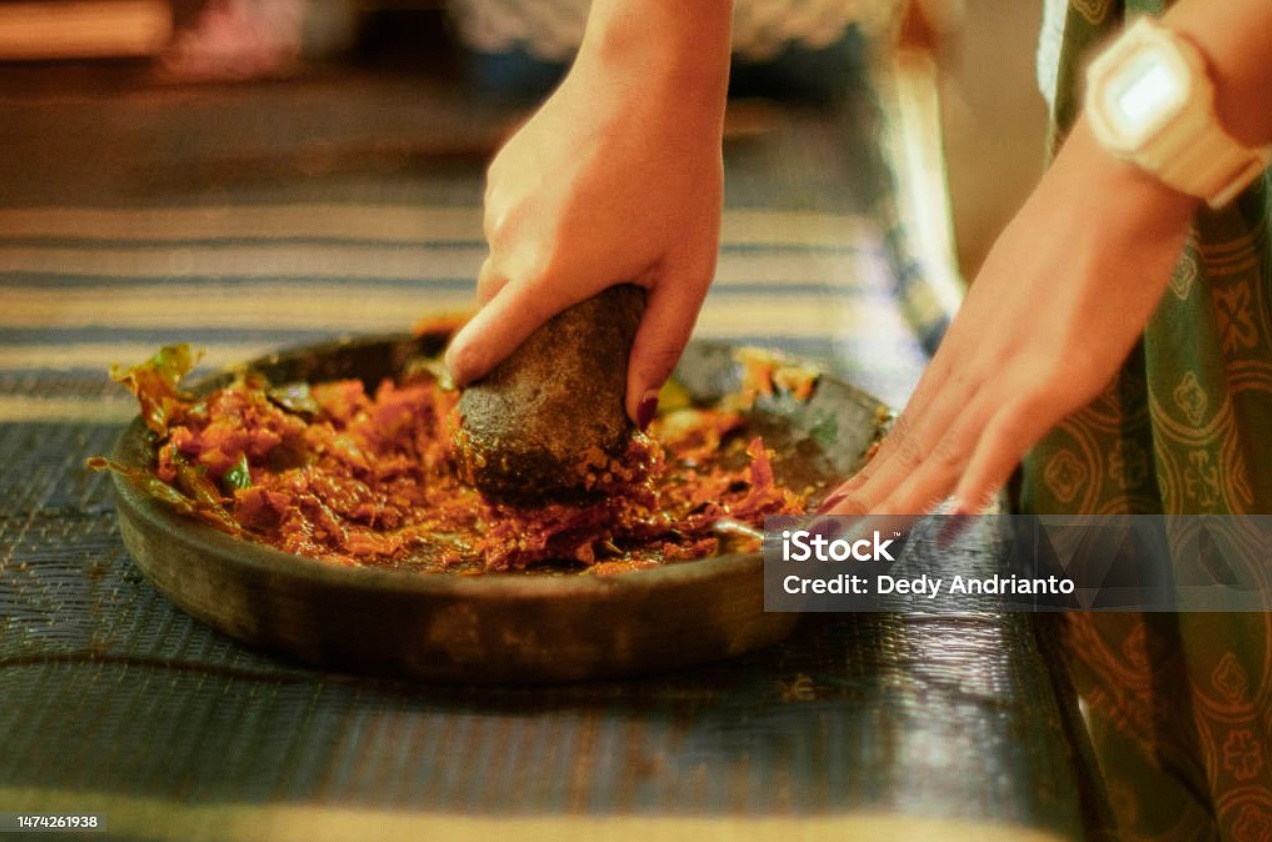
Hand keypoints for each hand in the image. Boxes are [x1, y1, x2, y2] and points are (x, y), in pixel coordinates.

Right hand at [444, 0, 731, 425]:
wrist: (650, 78)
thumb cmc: (681, 180)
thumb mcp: (687, 272)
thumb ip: (659, 347)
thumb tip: (636, 416)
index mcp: (550, 275)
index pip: (480, 343)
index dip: (469, 373)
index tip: (471, 388)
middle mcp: (510, 241)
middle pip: (492, 306)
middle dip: (518, 322)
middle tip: (564, 321)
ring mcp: (499, 203)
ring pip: (500, 260)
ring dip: (531, 270)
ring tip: (590, 247)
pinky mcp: (499, 171)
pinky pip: (506, 220)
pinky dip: (531, 229)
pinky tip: (578, 205)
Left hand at [821, 119, 1199, 515]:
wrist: (1109, 190)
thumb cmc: (1074, 237)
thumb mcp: (1021, 299)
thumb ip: (1003, 343)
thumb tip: (1003, 363)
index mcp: (963, 353)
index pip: (910, 425)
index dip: (875, 470)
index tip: (840, 502)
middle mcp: (969, 371)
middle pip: (910, 448)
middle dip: (865, 500)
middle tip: (817, 541)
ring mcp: (1002, 378)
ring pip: (939, 454)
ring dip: (897, 506)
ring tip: (856, 547)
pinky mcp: (1045, 380)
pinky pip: (1003, 439)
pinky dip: (978, 481)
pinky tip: (954, 523)